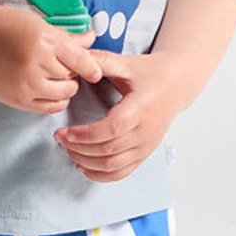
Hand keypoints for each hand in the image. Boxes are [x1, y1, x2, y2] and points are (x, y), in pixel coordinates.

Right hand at [0, 6, 101, 113]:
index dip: (92, 67)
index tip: (95, 71)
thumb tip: (91, 39)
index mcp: (45, 42)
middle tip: (65, 66)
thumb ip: (66, 37)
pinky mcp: (17, 99)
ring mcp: (26, 85)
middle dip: (73, 73)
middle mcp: (37, 65)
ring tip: (55, 77)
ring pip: (63, 95)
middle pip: (72, 78)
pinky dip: (55, 101)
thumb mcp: (38, 24)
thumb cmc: (4, 26)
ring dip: (65, 88)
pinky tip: (49, 90)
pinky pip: (48, 108)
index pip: (81, 61)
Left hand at [53, 50, 181, 181]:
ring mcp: (146, 145)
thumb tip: (75, 60)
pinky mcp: (145, 153)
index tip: (65, 132)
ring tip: (69, 150)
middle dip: (79, 149)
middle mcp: (145, 131)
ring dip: (87, 162)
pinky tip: (84, 167)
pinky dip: (101, 175)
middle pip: (109, 151)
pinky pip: (123, 172)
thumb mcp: (125, 62)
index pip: (111, 129)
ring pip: (113, 166)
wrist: (175, 84)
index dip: (86, 135)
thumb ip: (100, 61)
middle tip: (60, 139)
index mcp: (140, 108)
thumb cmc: (149, 73)